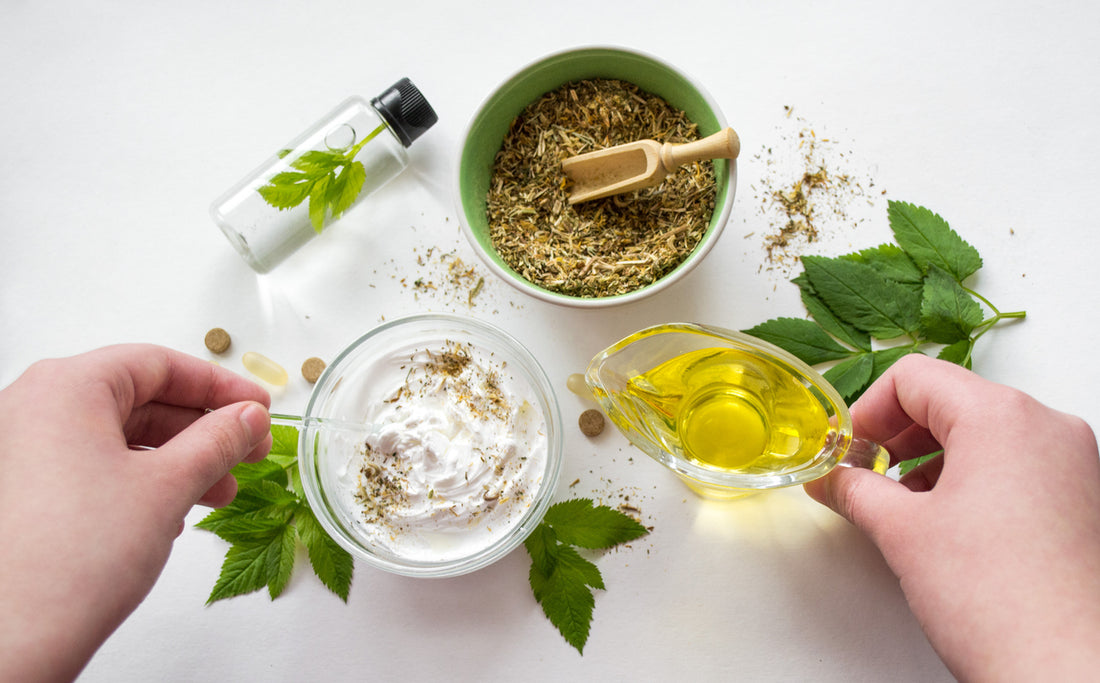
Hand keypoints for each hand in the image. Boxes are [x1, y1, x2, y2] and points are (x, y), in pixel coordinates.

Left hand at [0, 344, 271, 682]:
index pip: (159, 364)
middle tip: (248, 451)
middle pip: (139, 397)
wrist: (13, 637)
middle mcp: (33, 407)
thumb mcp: (169, 487)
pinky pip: (91, 464)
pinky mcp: (20, 489)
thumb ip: (218, 440)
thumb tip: (248, 417)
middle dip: (202, 429)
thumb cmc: (73, 558)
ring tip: (219, 493)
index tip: (258, 407)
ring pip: (117, 435)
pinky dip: (139, 479)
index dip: (220, 386)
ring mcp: (20, 449)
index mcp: (66, 387)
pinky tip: (170, 513)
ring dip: (176, 460)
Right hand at [804, 354, 1099, 680]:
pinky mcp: (1084, 499)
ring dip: (934, 459)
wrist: (1070, 671)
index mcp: (1003, 416)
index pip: (916, 378)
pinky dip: (974, 480)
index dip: (867, 410)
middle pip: (953, 399)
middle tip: (864, 472)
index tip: (848, 448)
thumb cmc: (1003, 603)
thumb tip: (833, 479)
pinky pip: (1018, 465)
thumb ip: (855, 490)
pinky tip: (948, 525)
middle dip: (899, 434)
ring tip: (902, 506)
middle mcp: (1048, 427)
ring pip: (986, 433)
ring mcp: (1075, 463)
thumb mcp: (902, 532)